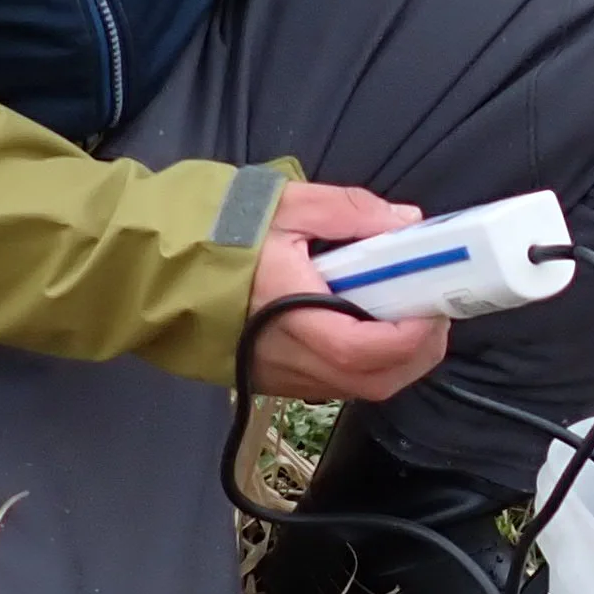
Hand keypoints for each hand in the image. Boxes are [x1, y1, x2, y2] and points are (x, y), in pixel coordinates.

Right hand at [244, 181, 449, 401]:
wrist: (159, 266)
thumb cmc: (223, 231)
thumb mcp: (289, 204)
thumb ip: (351, 212)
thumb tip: (407, 224)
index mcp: (286, 310)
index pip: (358, 348)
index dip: (407, 337)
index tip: (433, 308)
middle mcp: (284, 356)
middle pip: (369, 382)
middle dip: (416, 354)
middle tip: (433, 315)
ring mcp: (277, 375)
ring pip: (355, 389)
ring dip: (394, 363)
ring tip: (408, 319)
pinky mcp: (271, 380)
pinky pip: (333, 385)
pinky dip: (364, 367)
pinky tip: (370, 331)